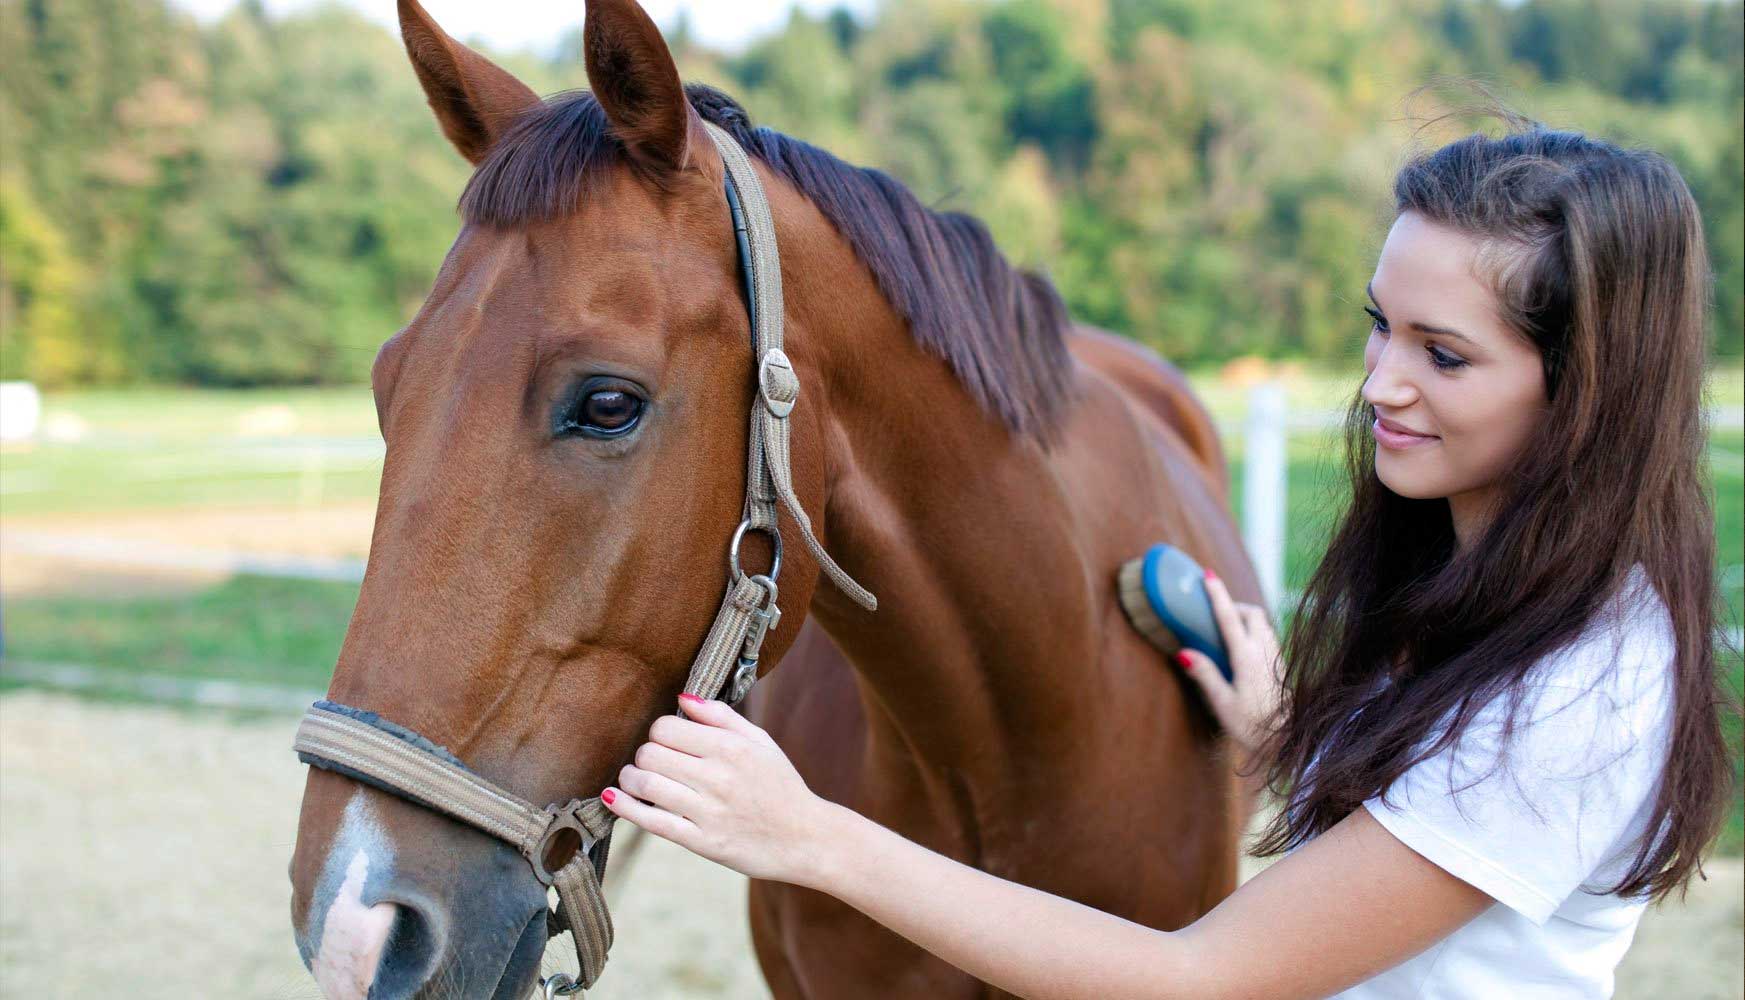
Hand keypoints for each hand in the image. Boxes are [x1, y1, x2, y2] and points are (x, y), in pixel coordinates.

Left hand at [601, 693, 838, 886]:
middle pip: (650, 753)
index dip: (660, 732)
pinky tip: (614, 797)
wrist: (806, 838)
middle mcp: (718, 777)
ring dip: (630, 778)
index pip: (666, 728)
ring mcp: (708, 812)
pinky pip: (652, 821)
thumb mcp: (760, 742)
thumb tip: (682, 698)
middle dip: (644, 754)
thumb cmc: (781, 786)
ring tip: (635, 779)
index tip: (668, 741)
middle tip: (652, 761)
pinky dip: (626, 807)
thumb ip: (721, 717)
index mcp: (731, 748)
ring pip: (645, 784)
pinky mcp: (702, 842)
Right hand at [1174, 571, 1282, 756]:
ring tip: (1228, 629)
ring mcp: (1276, 657)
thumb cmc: (1253, 726)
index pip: (1230, 617)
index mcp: (1246, 657)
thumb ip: (1205, 674)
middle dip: (1234, 605)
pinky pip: (1268, 636)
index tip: (1208, 575)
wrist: (1291, 740)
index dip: (1218, 594)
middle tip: (1215, 612)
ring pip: (1263, 623)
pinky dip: (1254, 631)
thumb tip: (1182, 652)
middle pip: (1252, 613)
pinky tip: (1245, 649)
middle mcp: (1264, 651)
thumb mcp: (1222, 703)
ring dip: (1246, 617)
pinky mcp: (1282, 666)